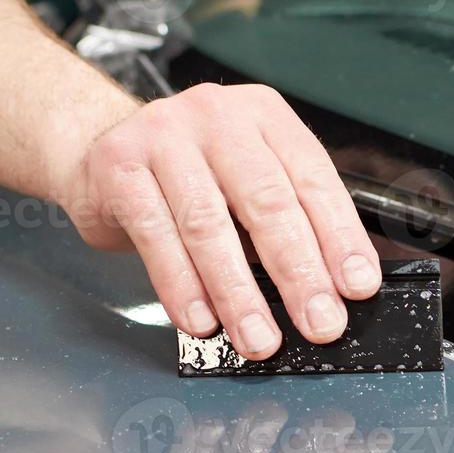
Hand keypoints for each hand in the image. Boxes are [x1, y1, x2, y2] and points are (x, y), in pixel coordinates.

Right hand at [60, 82, 381, 359]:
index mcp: (263, 115)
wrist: (97, 149)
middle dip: (298, 272)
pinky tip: (199, 319)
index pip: (312, 178)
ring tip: (258, 337)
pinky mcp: (119, 167)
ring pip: (208, 224)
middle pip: (266, 201)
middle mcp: (217, 115)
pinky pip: (156, 234)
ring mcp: (164, 136)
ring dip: (238, 292)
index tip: (356, 287)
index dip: (339, 237)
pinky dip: (181, 286)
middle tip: (319, 322)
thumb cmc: (184, 175)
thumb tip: (327, 290)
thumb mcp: (241, 179)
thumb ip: (281, 220)